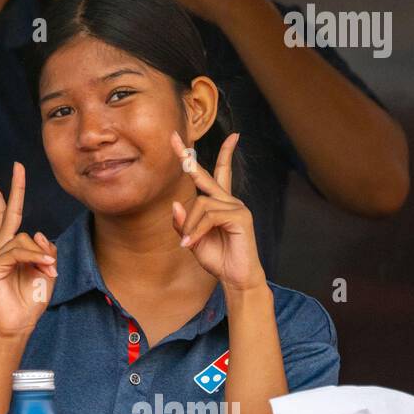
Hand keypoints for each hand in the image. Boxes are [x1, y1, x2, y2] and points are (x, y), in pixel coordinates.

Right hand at [0, 162, 58, 337]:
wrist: (18, 325)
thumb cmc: (30, 301)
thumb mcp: (47, 273)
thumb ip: (45, 252)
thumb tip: (39, 234)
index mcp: (14, 250)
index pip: (11, 218)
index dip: (12, 195)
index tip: (15, 171)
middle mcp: (1, 249)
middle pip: (6, 215)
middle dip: (13, 190)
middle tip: (18, 166)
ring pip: (22, 239)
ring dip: (40, 254)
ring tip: (48, 271)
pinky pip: (15, 253)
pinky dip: (33, 257)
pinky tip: (42, 266)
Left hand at [169, 131, 266, 291]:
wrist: (235, 278)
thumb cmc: (217, 258)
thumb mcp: (192, 239)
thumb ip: (183, 223)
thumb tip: (175, 204)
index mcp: (219, 203)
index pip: (216, 173)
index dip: (222, 154)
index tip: (232, 135)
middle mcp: (229, 200)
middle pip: (205, 174)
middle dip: (186, 157)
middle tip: (172, 136)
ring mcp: (236, 207)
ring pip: (200, 204)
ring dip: (189, 225)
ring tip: (188, 242)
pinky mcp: (240, 217)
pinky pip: (209, 216)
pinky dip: (197, 230)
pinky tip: (192, 243)